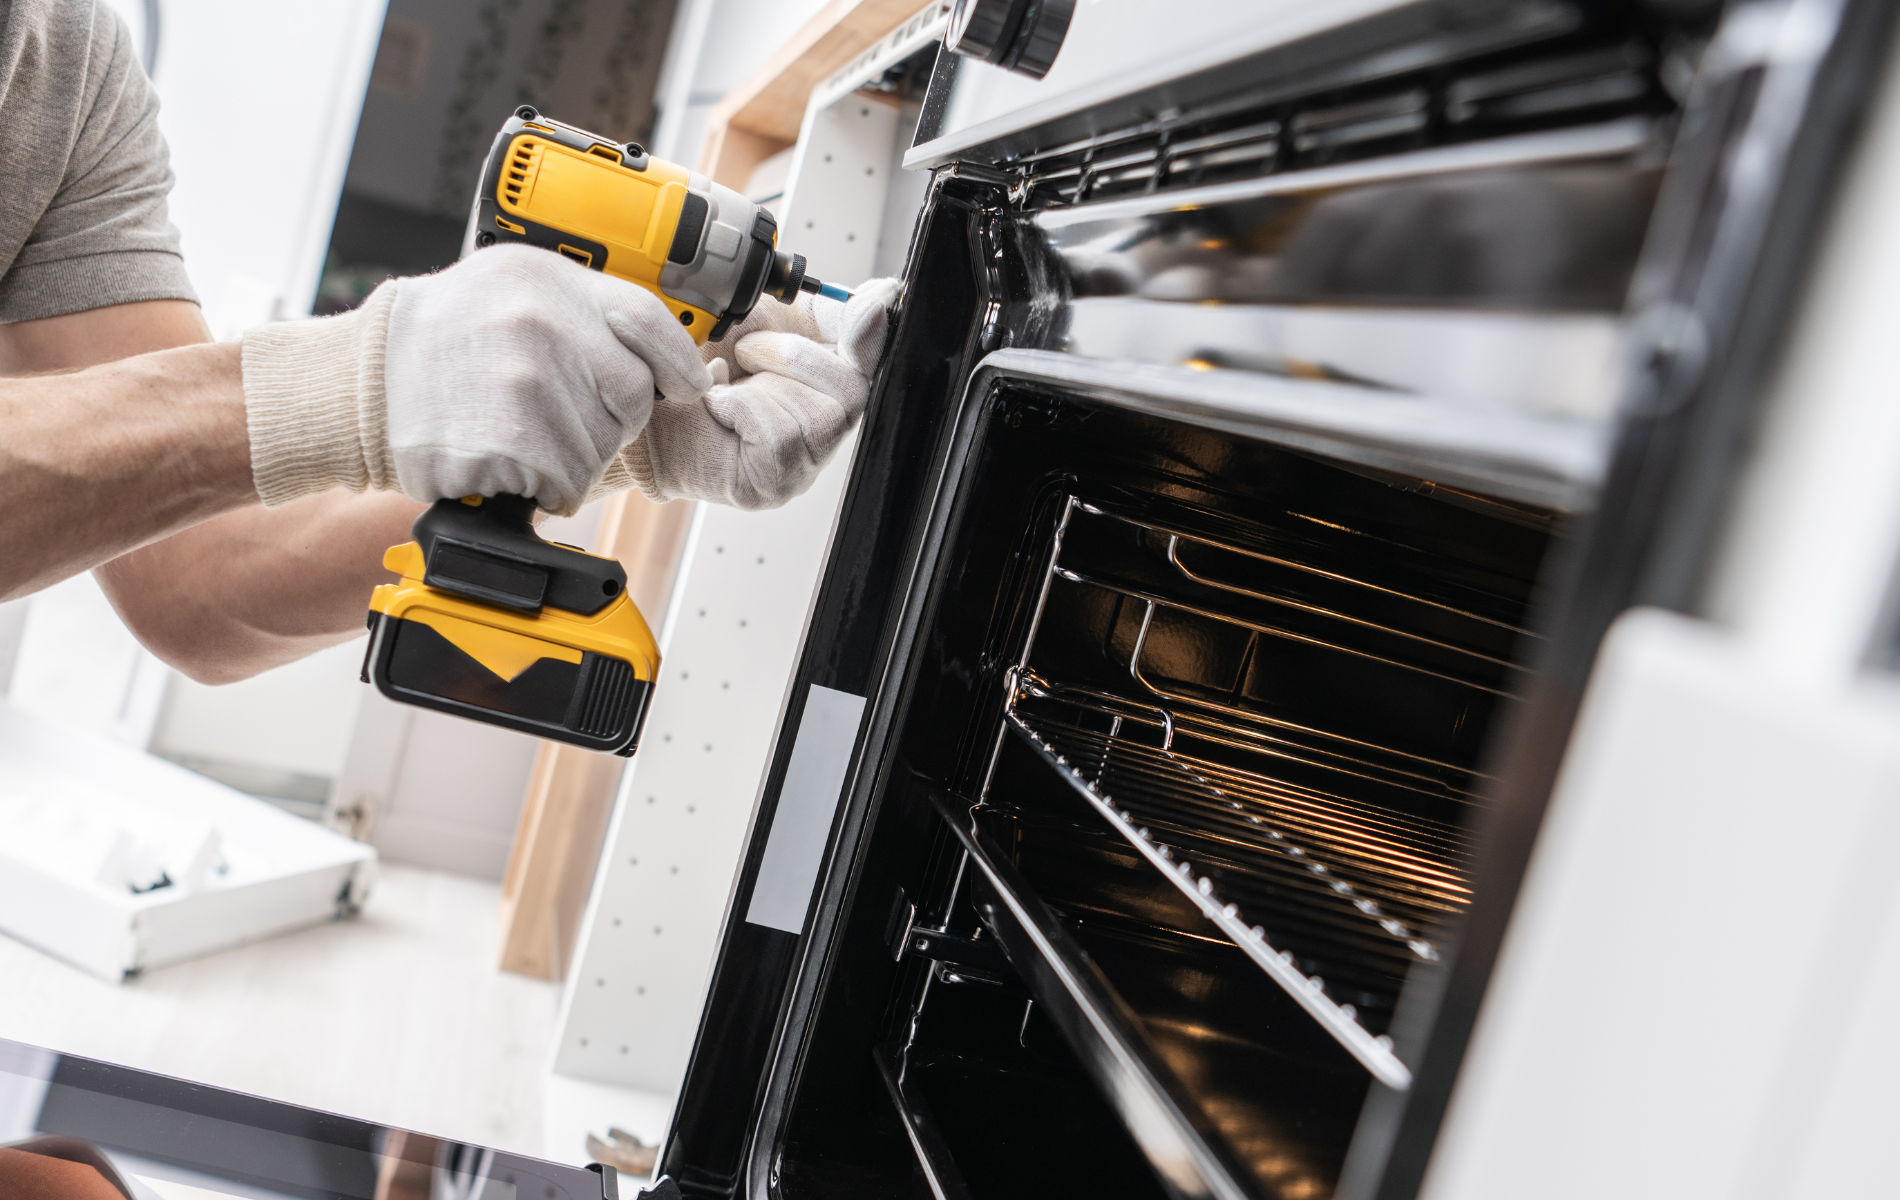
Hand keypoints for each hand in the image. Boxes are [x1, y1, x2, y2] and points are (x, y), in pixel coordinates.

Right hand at [242, 244, 710, 515]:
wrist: (360, 387)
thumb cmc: (436, 344)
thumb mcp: (506, 289)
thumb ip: (578, 307)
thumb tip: (655, 344)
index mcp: (547, 279)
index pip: (647, 319)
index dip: (677, 360)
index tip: (686, 384)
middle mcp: (543, 324)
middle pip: (634, 392)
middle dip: (610, 416)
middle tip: (560, 415)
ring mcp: (528, 383)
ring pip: (603, 444)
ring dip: (574, 455)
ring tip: (520, 434)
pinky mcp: (514, 442)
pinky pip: (569, 482)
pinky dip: (549, 488)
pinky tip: (510, 462)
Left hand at [612, 278, 899, 509]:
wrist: (643, 404)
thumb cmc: (699, 367)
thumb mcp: (765, 319)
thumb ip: (823, 309)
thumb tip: (883, 294)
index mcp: (828, 386)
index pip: (874, 363)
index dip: (871, 336)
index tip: (874, 302)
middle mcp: (824, 431)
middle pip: (854, 392)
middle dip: (795, 356)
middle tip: (746, 349)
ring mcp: (802, 464)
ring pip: (820, 416)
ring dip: (763, 382)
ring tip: (728, 380)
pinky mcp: (771, 485)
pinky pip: (781, 436)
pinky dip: (742, 409)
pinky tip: (719, 407)